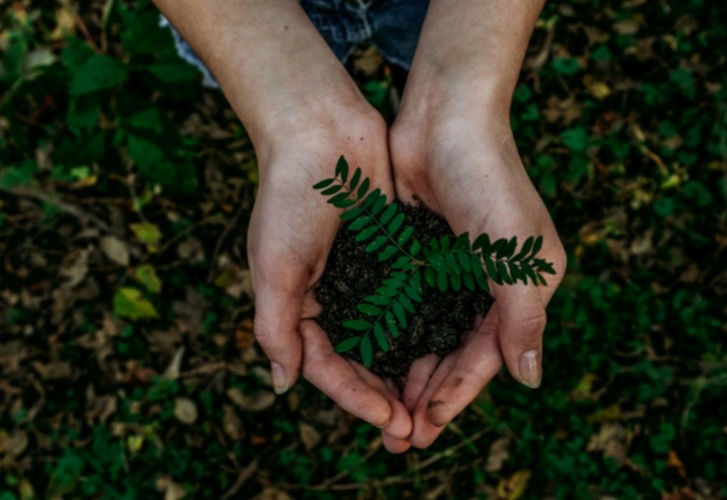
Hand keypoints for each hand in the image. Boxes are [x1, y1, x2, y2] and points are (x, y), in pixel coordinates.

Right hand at [247, 101, 411, 448]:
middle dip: (384, 396)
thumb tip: (283, 385)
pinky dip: (424, 326)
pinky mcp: (393, 255)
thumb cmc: (288, 196)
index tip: (387, 419)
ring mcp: (365, 278)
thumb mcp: (273, 265)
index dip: (355, 397)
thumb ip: (276, 325)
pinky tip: (447, 349)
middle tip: (413, 428)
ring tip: (433, 402)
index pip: (327, 367)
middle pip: (361, 361)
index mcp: (300, 305)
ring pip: (390, 337)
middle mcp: (334, 297)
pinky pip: (411, 300)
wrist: (320, 130)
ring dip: (407, 370)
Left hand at [385, 108, 566, 448]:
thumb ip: (523, 318)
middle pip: (457, 353)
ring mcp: (452, 270)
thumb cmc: (489, 179)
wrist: (445, 115)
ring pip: (429, 336)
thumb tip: (529, 380)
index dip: (458, 393)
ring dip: (408, 373)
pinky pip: (406, 306)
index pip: (488, 355)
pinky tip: (370, 360)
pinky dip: (392, 336)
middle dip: (430, 394)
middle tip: (399, 436)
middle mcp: (489, 285)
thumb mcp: (516, 253)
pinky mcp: (419, 254)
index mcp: (522, 287)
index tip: (427, 426)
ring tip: (382, 410)